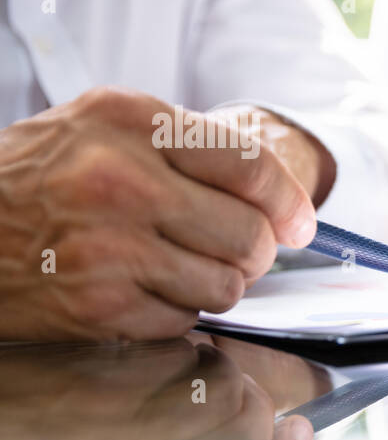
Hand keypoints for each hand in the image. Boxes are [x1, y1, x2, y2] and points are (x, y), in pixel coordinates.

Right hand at [0, 86, 320, 340]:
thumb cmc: (36, 180)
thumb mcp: (100, 128)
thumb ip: (186, 147)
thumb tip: (280, 197)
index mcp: (127, 120)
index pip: (251, 165)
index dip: (288, 203)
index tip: (299, 224)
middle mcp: (120, 179)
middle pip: (249, 234)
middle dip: (255, 251)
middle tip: (239, 252)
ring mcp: (109, 247)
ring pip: (226, 285)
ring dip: (218, 284)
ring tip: (181, 268)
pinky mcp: (99, 305)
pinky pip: (185, 319)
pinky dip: (177, 311)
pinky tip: (142, 289)